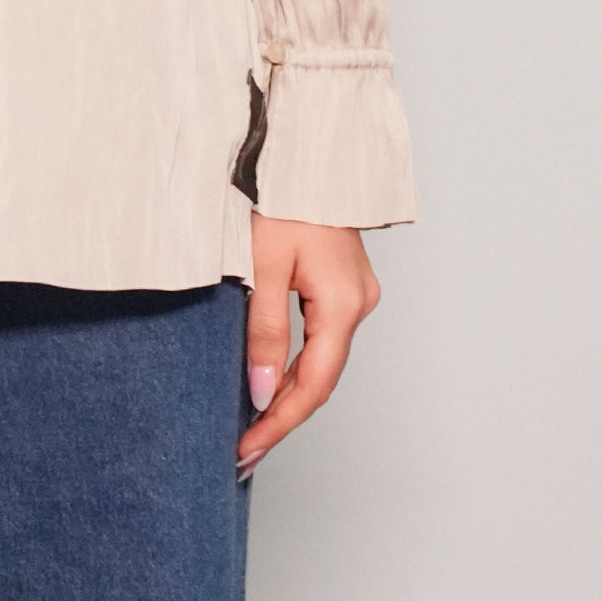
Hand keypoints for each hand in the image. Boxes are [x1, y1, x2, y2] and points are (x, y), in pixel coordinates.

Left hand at [236, 213, 380, 481]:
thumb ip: (264, 331)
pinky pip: (321, 336)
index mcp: (343, 303)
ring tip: (252, 425)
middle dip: (281, 415)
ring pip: (322, 359)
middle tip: (244, 449)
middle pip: (320, 377)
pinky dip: (296, 362)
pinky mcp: (343, 282)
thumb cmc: (280, 195)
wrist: (303, 151)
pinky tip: (272, 380)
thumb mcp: (262, 265)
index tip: (247, 450)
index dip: (279, 423)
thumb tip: (261, 392)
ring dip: (288, 391)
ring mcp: (354, 292)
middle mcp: (358, 303)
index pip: (311, 385)